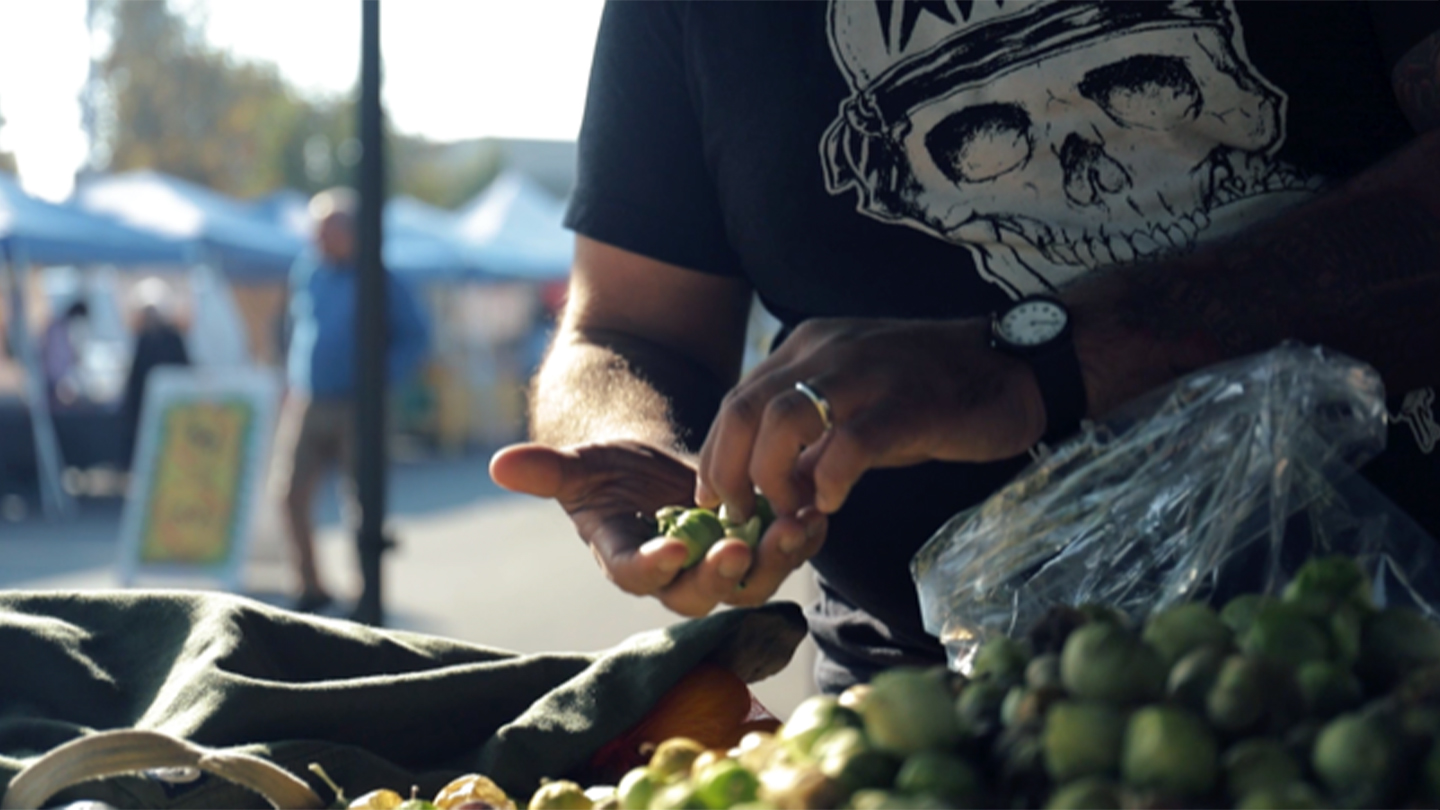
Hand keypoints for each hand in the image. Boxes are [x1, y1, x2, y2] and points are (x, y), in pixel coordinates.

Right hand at [489, 441, 825, 615]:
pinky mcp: (753, 549)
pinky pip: (780, 556)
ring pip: (750, 582)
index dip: (653, 567)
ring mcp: (716, 567)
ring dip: (774, 560)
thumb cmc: (606, 471)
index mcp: (626, 559)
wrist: (648, 473)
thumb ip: (546, 470)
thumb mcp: (578, 465)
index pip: (636, 576)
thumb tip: (498, 463)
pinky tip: (816, 513)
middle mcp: (674, 577)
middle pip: (702, 592)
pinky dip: (800, 539)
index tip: (670, 549)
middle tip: (741, 547)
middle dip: (723, 573)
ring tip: (795, 527)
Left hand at [695, 317, 1045, 519]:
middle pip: (743, 410)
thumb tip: (765, 485)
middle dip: (728, 472)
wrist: (1014, 367)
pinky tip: (833, 503)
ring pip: (782, 422)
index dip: (717, 455)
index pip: (736, 400)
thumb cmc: (931, 393)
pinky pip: (849, 444)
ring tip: (789, 512)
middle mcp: (826, 351)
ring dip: (772, 478)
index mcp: (807, 348)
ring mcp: (866, 373)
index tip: (717, 500)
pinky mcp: (907, 403)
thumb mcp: (854, 405)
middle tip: (740, 517)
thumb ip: (808, 435)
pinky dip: (829, 480)